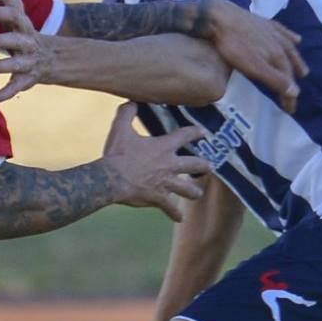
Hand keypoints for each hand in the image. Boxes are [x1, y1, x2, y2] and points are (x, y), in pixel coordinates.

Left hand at [0, 0, 53, 104]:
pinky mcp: (25, 80)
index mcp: (23, 25)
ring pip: (15, 65)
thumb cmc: (23, 29)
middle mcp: (27, 43)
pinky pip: (15, 88)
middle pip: (15, 40)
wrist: (51, 57)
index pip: (13, 15)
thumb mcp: (16, 9)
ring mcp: (28, 62)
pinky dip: (2, 95)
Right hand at [99, 102, 211, 222]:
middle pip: (195, 165)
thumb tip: (131, 102)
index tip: (202, 132)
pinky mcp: (158, 198)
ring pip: (187, 189)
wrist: (111, 179)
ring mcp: (165, 184)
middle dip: (204, 166)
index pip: (185, 136)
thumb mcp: (120, 129)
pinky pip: (170, 208)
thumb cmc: (117, 154)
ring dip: (193, 192)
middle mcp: (169, 165)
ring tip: (197, 193)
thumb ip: (127, 113)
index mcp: (163, 147)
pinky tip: (180, 218)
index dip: (195, 132)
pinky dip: (175, 214)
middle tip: (209, 166)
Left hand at [202, 0, 304, 111]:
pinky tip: (296, 39)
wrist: (220, 17)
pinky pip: (283, 32)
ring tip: (303, 71)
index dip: (289, 96)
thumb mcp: (253, 67)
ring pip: (290, 49)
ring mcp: (272, 32)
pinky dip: (291, 37)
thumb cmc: (234, 46)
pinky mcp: (264, 23)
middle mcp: (279, 43)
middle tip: (297, 93)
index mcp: (277, 56)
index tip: (290, 109)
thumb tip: (296, 92)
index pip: (287, 80)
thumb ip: (274, 79)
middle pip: (290, 65)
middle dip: (294, 80)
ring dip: (297, 61)